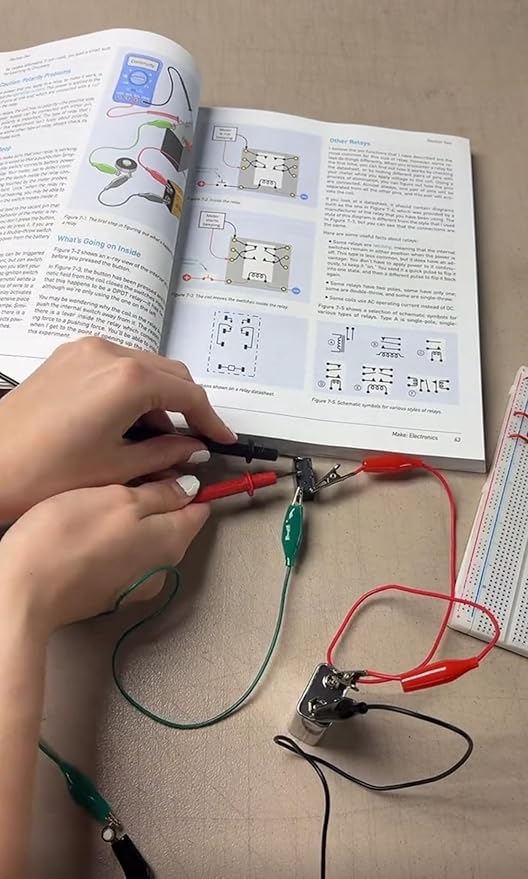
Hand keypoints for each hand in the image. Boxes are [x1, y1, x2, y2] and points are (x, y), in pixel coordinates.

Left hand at [0, 337, 234, 520]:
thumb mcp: (117, 468)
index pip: (189, 395)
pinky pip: (115, 364)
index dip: (212, 420)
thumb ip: (166, 453)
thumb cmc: (43, 472)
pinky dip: (131, 388)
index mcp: (128, 380)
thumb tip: (193, 449)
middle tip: (194, 441)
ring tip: (157, 438)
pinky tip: (127, 419)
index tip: (222, 439)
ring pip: (144, 366)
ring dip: (159, 397)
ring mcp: (85, 350)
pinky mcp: (66, 356)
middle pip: (170, 373)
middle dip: (186, 406)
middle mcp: (109, 353)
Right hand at [0, 476, 207, 633]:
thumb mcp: (120, 498)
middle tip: (122, 482)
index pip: (200, 506)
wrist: (25, 590)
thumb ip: (161, 493)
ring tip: (100, 504)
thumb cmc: (67, 540)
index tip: (162, 467)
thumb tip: (190, 486)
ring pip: (147, 539)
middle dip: (155, 499)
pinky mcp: (112, 591)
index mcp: (172, 541)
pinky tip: (90, 531)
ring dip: (132, 520)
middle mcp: (163, 568)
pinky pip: (125, 557)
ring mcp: (138, 583)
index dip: (185, 481)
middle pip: (174, 522)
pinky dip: (115, 541)